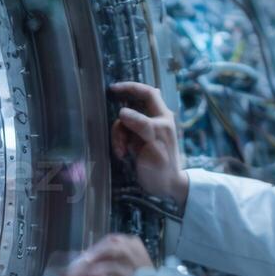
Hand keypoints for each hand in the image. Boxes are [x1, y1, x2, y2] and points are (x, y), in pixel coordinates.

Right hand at [110, 81, 188, 210]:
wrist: (164, 187)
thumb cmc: (162, 168)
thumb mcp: (154, 147)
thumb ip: (142, 126)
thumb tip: (122, 112)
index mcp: (163, 118)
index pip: (148, 94)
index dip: (131, 87)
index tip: (113, 90)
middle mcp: (154, 120)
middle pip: (134, 103)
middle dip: (121, 110)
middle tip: (110, 106)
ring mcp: (144, 130)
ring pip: (124, 121)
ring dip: (118, 134)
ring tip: (121, 150)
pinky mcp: (136, 141)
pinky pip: (122, 134)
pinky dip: (118, 142)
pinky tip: (121, 154)